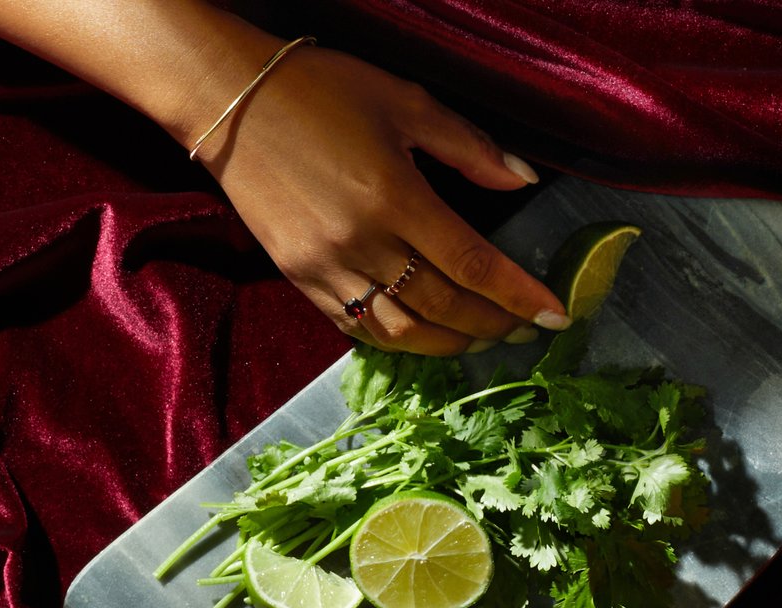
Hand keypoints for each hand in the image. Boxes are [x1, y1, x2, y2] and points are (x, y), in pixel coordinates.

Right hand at [198, 45, 566, 353]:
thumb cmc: (319, 90)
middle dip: (494, 325)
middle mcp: (361, 241)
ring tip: (482, 339)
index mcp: (394, 196)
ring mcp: (326, 266)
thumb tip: (524, 178)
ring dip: (451, 344)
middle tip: (525, 329)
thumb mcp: (403, 102)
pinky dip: (400, 342)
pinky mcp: (299, 277)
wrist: (225, 97)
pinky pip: (358, 329)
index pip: (474, 264)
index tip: (556, 315)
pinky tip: (426, 336)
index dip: (520, 295)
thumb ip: (469, 147)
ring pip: (403, 332)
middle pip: (445, 306)